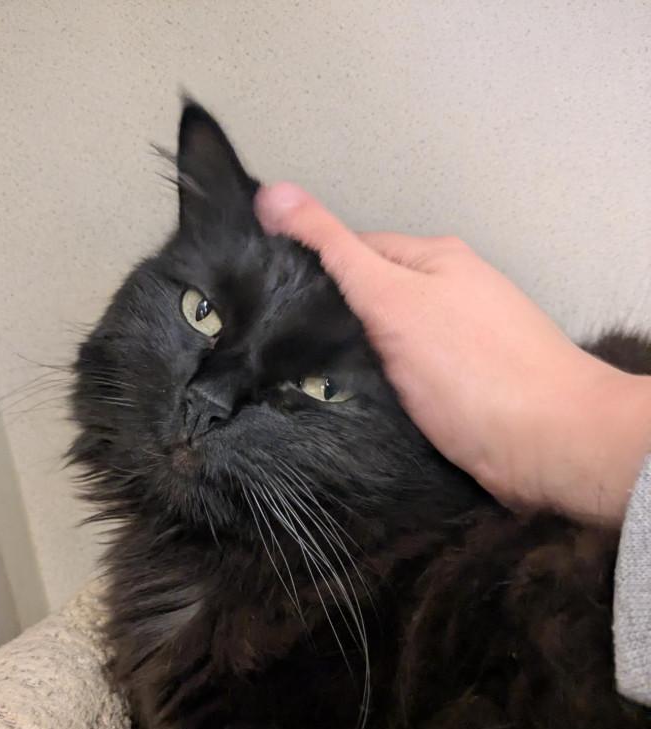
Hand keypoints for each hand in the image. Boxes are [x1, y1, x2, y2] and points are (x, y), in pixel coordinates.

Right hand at [256, 184, 650, 524]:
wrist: (548, 446)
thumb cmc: (476, 371)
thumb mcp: (392, 299)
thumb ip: (334, 252)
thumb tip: (274, 194)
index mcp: (433, 259)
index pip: (350, 250)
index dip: (307, 274)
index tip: (269, 306)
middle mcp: (444, 296)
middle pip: (364, 301)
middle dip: (328, 327)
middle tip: (284, 355)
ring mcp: (450, 347)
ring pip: (378, 348)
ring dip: (350, 366)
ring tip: (309, 386)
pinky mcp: (452, 394)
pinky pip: (397, 385)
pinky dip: (375, 396)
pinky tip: (351, 410)